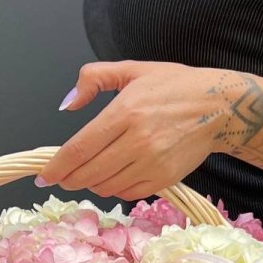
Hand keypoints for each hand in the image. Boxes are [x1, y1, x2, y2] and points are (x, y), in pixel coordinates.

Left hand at [35, 60, 230, 200]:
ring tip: (89, 174)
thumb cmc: (175, 87)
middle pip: (89, 173)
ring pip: (105, 187)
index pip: (80, 148)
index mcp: (126, 111)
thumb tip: (68, 103)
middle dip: (69, 179)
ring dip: (91, 184)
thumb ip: (94, 78)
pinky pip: (126, 193)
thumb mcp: (133, 69)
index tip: (44, 175)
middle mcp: (137, 141)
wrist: (219, 108)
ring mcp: (151, 163)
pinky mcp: (163, 180)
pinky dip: (113, 189)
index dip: (57, 166)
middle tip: (61, 178)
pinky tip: (112, 178)